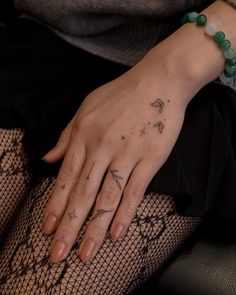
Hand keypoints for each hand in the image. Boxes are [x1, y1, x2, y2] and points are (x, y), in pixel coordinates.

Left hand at [41, 46, 195, 263]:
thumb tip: (48, 158)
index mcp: (84, 135)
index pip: (65, 178)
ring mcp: (126, 153)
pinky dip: (125, 213)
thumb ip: (66, 135)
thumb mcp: (86, 108)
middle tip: (59, 253)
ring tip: (86, 253)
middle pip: (82, 193)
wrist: (158, 81)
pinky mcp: (150, 158)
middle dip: (69, 227)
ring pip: (106, 197)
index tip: (47, 229)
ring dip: (94, 228)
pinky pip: (135, 190)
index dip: (55, 206)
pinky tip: (115, 232)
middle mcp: (102, 147)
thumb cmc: (122, 93)